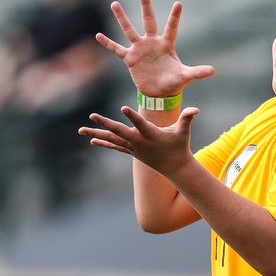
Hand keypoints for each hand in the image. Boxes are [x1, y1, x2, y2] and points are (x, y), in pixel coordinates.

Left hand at [79, 105, 199, 176]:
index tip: (122, 107)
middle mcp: (139, 142)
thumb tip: (196, 109)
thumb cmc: (179, 146)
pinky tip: (91, 138)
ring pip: (112, 139)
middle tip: (92, 115)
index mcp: (151, 135)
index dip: (132, 116)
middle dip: (105, 123)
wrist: (175, 167)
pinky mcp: (131, 151)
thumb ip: (187, 119)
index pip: (140, 124)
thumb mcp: (183, 132)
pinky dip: (103, 142)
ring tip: (80, 129)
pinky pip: (114, 146)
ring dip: (96, 133)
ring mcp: (133, 148)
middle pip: (119, 131)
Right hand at [97, 0, 213, 96]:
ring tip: (114, 3)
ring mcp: (140, 49)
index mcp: (167, 44)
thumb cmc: (174, 82)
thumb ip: (197, 72)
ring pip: (129, 29)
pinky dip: (108, 43)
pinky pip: (116, 49)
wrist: (160, 93)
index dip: (175, 16)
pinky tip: (98, 35)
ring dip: (122, 17)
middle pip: (148, 20)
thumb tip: (213, 71)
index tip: (179, 3)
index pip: (172, 27)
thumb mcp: (186, 76)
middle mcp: (152, 42)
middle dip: (146, 5)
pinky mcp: (130, 59)